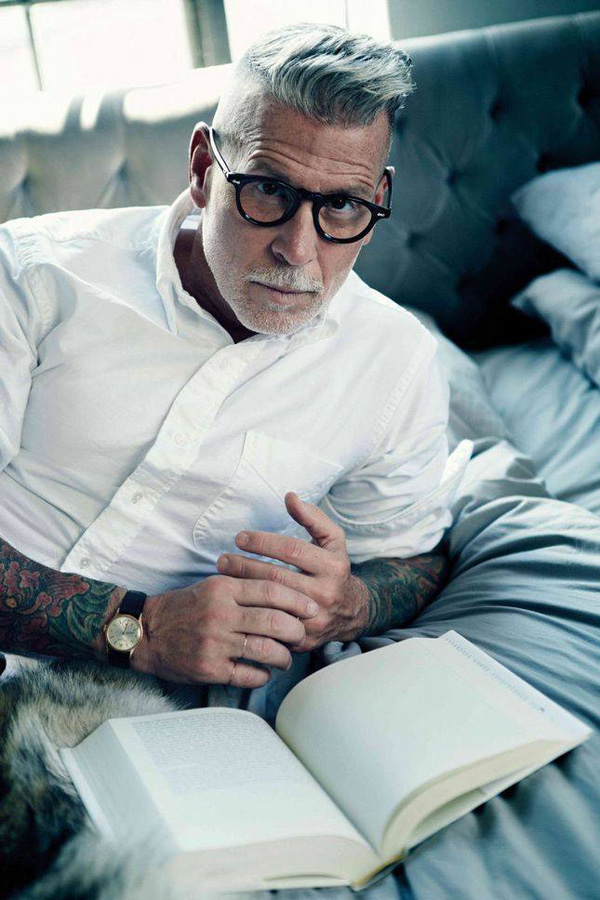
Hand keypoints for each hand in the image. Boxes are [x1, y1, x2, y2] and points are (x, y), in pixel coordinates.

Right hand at [132, 574, 317, 687]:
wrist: (147, 632)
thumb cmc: (184, 607)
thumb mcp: (212, 586)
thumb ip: (244, 585)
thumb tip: (285, 591)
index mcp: (223, 589)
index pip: (271, 590)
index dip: (297, 600)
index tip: (311, 608)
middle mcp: (221, 615)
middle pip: (275, 622)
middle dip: (296, 630)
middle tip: (301, 634)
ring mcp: (216, 643)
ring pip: (267, 650)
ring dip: (284, 656)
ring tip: (286, 657)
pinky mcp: (210, 669)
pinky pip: (250, 674)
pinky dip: (264, 674)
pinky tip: (264, 671)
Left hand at [216, 492, 370, 651]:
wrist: (351, 612)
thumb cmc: (334, 569)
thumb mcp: (332, 541)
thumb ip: (313, 517)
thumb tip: (289, 497)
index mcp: (333, 566)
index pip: (292, 550)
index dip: (263, 542)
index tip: (240, 537)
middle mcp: (325, 594)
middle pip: (277, 578)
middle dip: (245, 566)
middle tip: (223, 559)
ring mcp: (314, 619)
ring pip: (271, 602)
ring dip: (243, 587)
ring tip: (223, 574)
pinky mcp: (303, 639)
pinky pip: (272, 625)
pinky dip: (251, 611)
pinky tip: (235, 600)